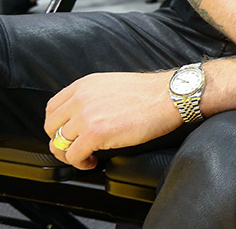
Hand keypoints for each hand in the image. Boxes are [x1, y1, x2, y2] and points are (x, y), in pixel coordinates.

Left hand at [45, 71, 180, 169]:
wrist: (170, 96)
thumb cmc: (150, 93)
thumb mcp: (113, 85)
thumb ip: (93, 97)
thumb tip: (85, 117)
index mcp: (84, 85)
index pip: (53, 108)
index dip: (58, 125)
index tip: (68, 133)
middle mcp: (80, 98)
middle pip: (52, 127)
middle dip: (61, 141)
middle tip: (76, 148)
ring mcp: (86, 116)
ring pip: (60, 144)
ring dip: (71, 154)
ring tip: (86, 156)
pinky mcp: (95, 134)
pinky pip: (74, 156)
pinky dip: (81, 163)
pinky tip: (93, 161)